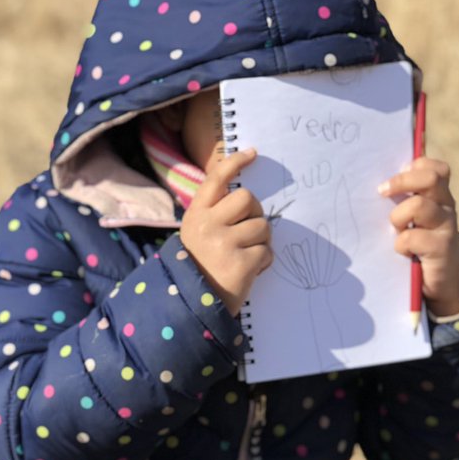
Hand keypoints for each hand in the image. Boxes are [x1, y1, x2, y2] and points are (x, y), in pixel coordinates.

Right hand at [179, 146, 272, 314]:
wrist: (192, 306)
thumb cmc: (201, 266)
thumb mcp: (197, 234)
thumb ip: (215, 214)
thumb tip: (246, 197)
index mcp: (196, 215)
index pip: (216, 179)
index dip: (234, 163)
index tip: (252, 153)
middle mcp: (207, 225)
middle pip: (248, 199)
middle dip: (255, 213)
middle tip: (249, 231)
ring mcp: (223, 244)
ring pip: (262, 226)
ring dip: (261, 242)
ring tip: (246, 256)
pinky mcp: (240, 264)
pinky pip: (266, 252)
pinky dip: (264, 262)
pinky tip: (250, 271)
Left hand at [379, 157, 458, 316]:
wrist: (440, 283)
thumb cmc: (419, 246)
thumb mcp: (413, 220)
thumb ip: (404, 201)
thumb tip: (378, 185)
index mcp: (439, 195)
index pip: (434, 168)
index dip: (413, 167)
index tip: (391, 182)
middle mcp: (446, 206)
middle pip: (431, 178)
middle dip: (401, 182)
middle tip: (382, 193)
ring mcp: (446, 226)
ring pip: (418, 205)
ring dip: (398, 217)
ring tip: (396, 230)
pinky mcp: (441, 248)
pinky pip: (412, 237)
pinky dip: (401, 245)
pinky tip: (403, 252)